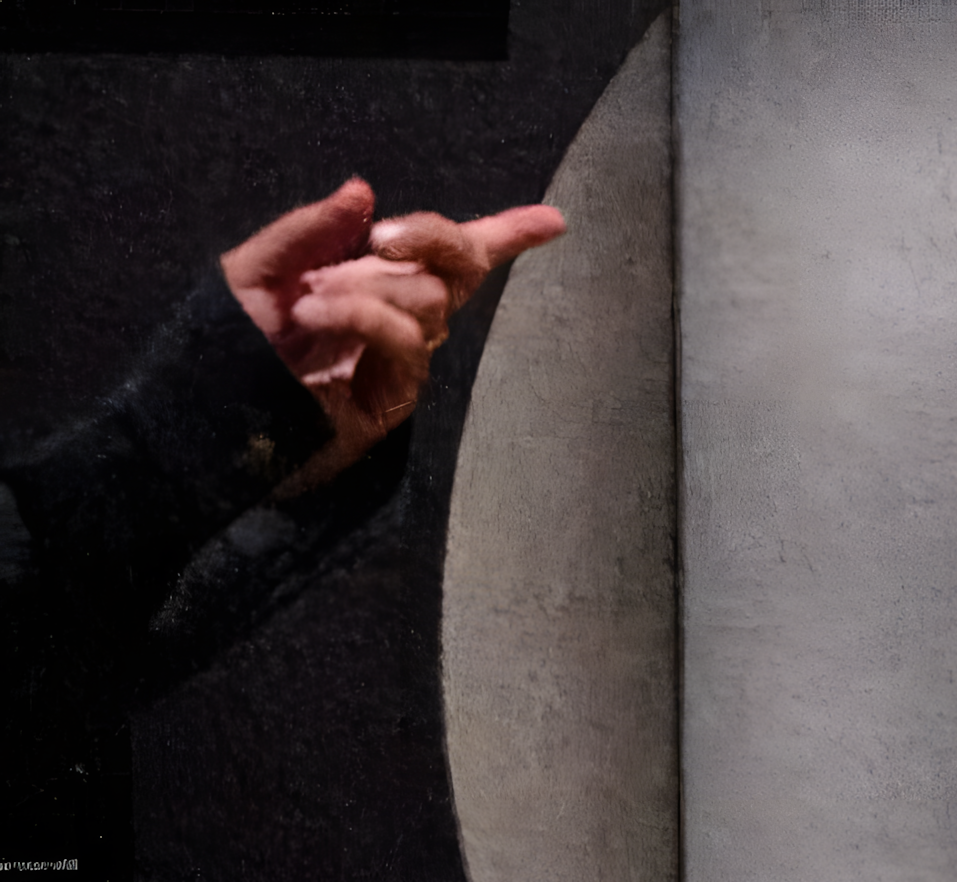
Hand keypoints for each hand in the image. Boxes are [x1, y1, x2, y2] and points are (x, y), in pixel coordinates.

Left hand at [221, 178, 564, 487]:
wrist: (202, 413)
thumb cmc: (224, 345)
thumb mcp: (255, 268)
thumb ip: (309, 230)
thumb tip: (364, 192)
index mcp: (372, 283)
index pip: (454, 259)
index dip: (507, 236)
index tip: (554, 221)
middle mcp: (399, 320)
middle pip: (458, 269)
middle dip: (432, 239)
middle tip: (383, 240)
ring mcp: (400, 362)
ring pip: (430, 303)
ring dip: (369, 291)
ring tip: (308, 305)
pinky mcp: (393, 399)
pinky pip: (405, 342)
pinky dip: (366, 317)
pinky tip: (318, 317)